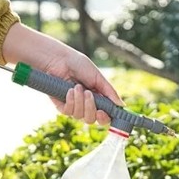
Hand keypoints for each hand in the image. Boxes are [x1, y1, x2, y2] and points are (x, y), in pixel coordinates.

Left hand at [2, 23, 122, 124]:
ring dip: (80, 102)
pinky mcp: (61, 106)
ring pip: (81, 117)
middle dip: (91, 109)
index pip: (104, 116)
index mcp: (97, 98)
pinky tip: (68, 90)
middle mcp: (85, 104)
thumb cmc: (76, 63)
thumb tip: (122, 105)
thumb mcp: (97, 76)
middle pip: (92, 120)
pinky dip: (70, 101)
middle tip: (89, 95)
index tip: (104, 113)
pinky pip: (68, 112)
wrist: (57, 59)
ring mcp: (73, 106)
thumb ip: (109, 92)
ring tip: (77, 86)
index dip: (105, 118)